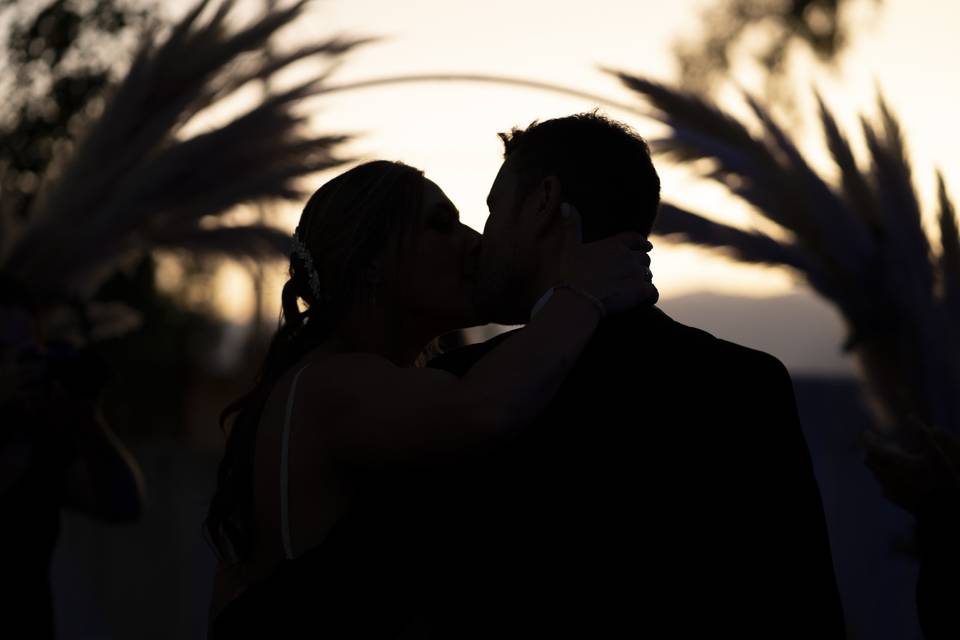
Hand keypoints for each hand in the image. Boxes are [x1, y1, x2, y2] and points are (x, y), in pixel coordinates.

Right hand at [540, 202, 657, 314]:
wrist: (579, 299)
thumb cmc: (572, 273)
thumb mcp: (570, 247)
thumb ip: (572, 226)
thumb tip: (566, 204)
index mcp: (615, 244)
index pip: (635, 239)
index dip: (642, 243)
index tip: (647, 246)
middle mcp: (629, 256)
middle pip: (645, 258)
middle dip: (641, 265)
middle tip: (634, 273)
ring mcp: (636, 274)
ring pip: (649, 275)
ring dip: (644, 280)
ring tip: (635, 288)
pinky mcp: (641, 291)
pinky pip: (653, 292)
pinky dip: (650, 296)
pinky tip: (645, 300)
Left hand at [862, 416, 959, 515]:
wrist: (944, 510)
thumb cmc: (943, 479)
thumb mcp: (937, 454)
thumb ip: (922, 434)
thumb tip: (910, 417)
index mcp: (894, 463)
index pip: (871, 447)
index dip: (868, 439)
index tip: (867, 432)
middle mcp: (887, 476)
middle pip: (870, 461)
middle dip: (872, 451)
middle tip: (877, 443)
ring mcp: (890, 490)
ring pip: (875, 474)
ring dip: (878, 464)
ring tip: (888, 458)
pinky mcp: (895, 500)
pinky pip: (883, 485)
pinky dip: (885, 477)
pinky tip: (896, 476)